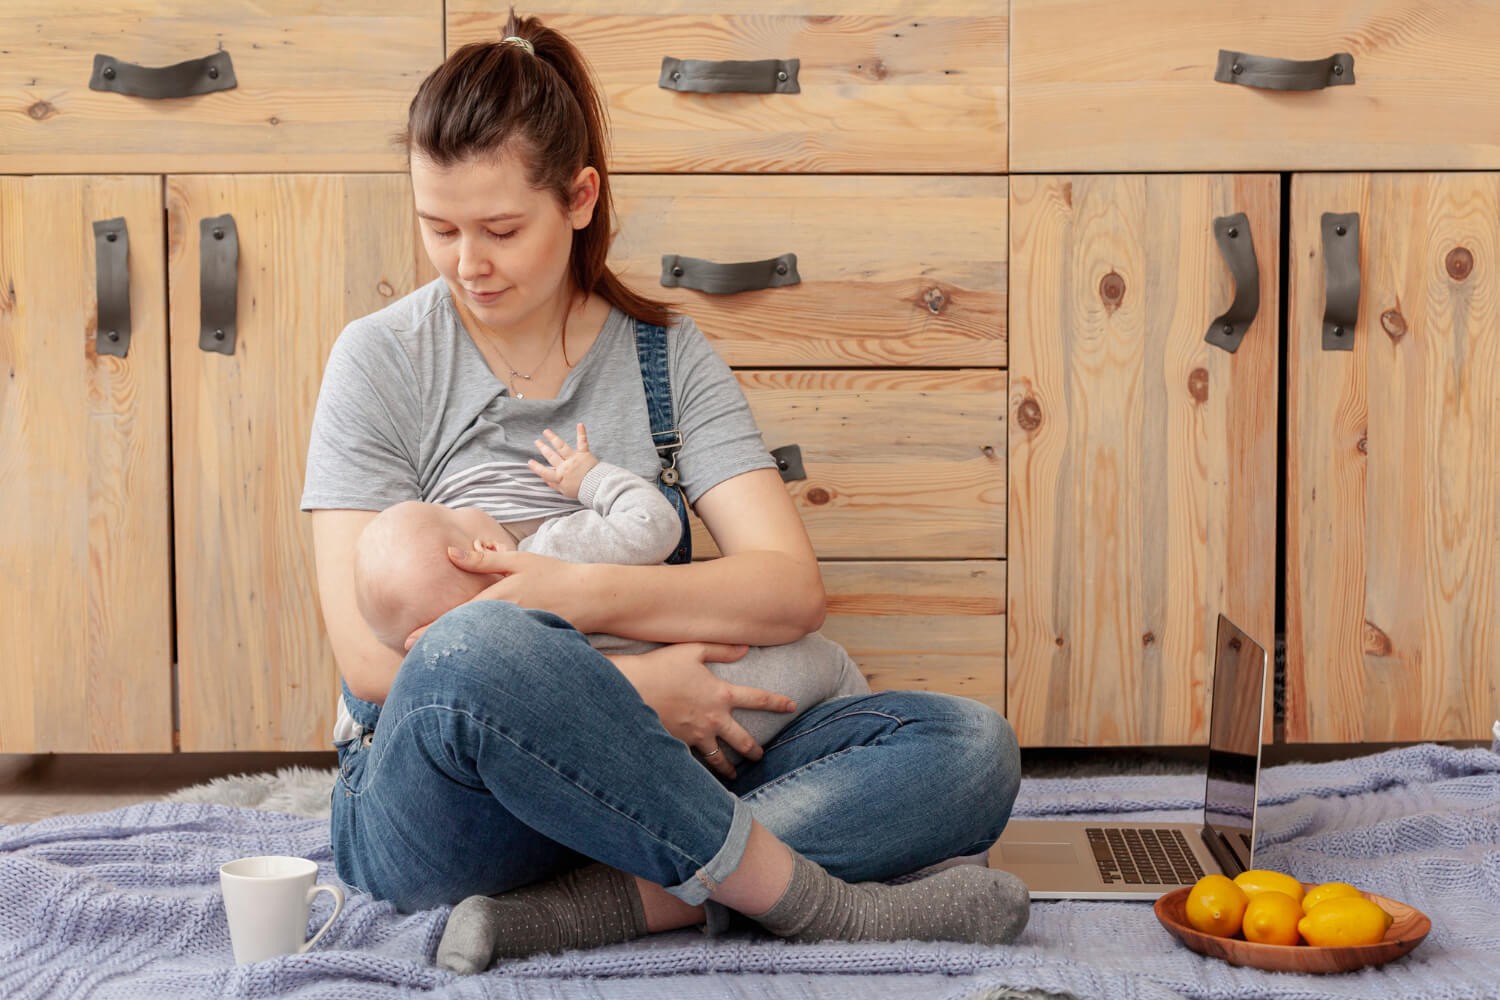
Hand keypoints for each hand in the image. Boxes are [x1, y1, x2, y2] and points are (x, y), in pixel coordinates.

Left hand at [402, 541, 584, 649]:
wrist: (590, 596)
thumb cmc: (554, 574)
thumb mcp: (518, 561)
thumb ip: (482, 561)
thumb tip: (450, 553)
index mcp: (499, 598)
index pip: (457, 616)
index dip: (431, 630)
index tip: (408, 641)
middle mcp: (505, 620)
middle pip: (465, 638)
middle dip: (439, 647)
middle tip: (413, 656)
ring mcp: (518, 635)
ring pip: (481, 648)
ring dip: (459, 654)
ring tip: (436, 663)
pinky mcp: (529, 646)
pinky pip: (500, 652)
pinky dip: (484, 657)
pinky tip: (473, 663)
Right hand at [528, 423, 596, 498]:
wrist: (597, 487)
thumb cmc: (582, 491)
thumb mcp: (564, 492)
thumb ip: (554, 485)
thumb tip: (544, 479)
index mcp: (560, 477)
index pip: (544, 472)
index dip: (536, 467)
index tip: (529, 462)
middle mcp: (565, 466)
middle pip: (551, 456)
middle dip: (543, 448)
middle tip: (537, 442)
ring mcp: (574, 459)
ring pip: (561, 447)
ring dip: (552, 438)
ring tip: (546, 432)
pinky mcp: (584, 454)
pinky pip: (582, 442)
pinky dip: (581, 433)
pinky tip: (580, 424)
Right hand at [609, 643, 796, 779]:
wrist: (629, 689)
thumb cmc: (661, 666)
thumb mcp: (693, 650)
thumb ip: (722, 649)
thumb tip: (746, 648)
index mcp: (721, 695)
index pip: (758, 699)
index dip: (778, 702)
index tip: (792, 706)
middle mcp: (713, 720)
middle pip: (742, 740)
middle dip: (754, 750)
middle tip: (760, 756)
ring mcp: (696, 736)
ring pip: (719, 759)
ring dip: (729, 768)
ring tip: (734, 774)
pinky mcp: (678, 745)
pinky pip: (694, 762)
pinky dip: (700, 769)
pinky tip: (701, 776)